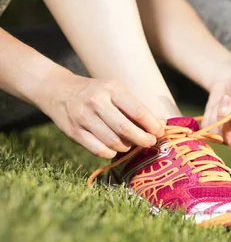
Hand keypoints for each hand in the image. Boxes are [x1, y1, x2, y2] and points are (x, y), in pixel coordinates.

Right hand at [38, 70, 163, 157]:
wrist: (58, 90)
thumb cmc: (96, 93)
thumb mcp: (115, 91)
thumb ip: (135, 107)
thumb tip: (161, 124)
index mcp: (112, 89)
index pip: (138, 111)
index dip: (152, 125)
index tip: (159, 132)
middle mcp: (96, 102)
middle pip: (126, 129)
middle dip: (143, 139)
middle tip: (150, 142)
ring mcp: (83, 117)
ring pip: (113, 142)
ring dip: (127, 146)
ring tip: (130, 143)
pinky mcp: (74, 131)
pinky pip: (99, 150)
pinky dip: (111, 152)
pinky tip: (114, 148)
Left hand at [202, 61, 230, 165]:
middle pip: (229, 144)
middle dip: (225, 124)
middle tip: (227, 102)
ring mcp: (224, 133)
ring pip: (215, 135)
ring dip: (218, 114)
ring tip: (226, 98)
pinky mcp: (211, 127)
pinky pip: (206, 127)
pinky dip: (211, 112)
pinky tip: (220, 102)